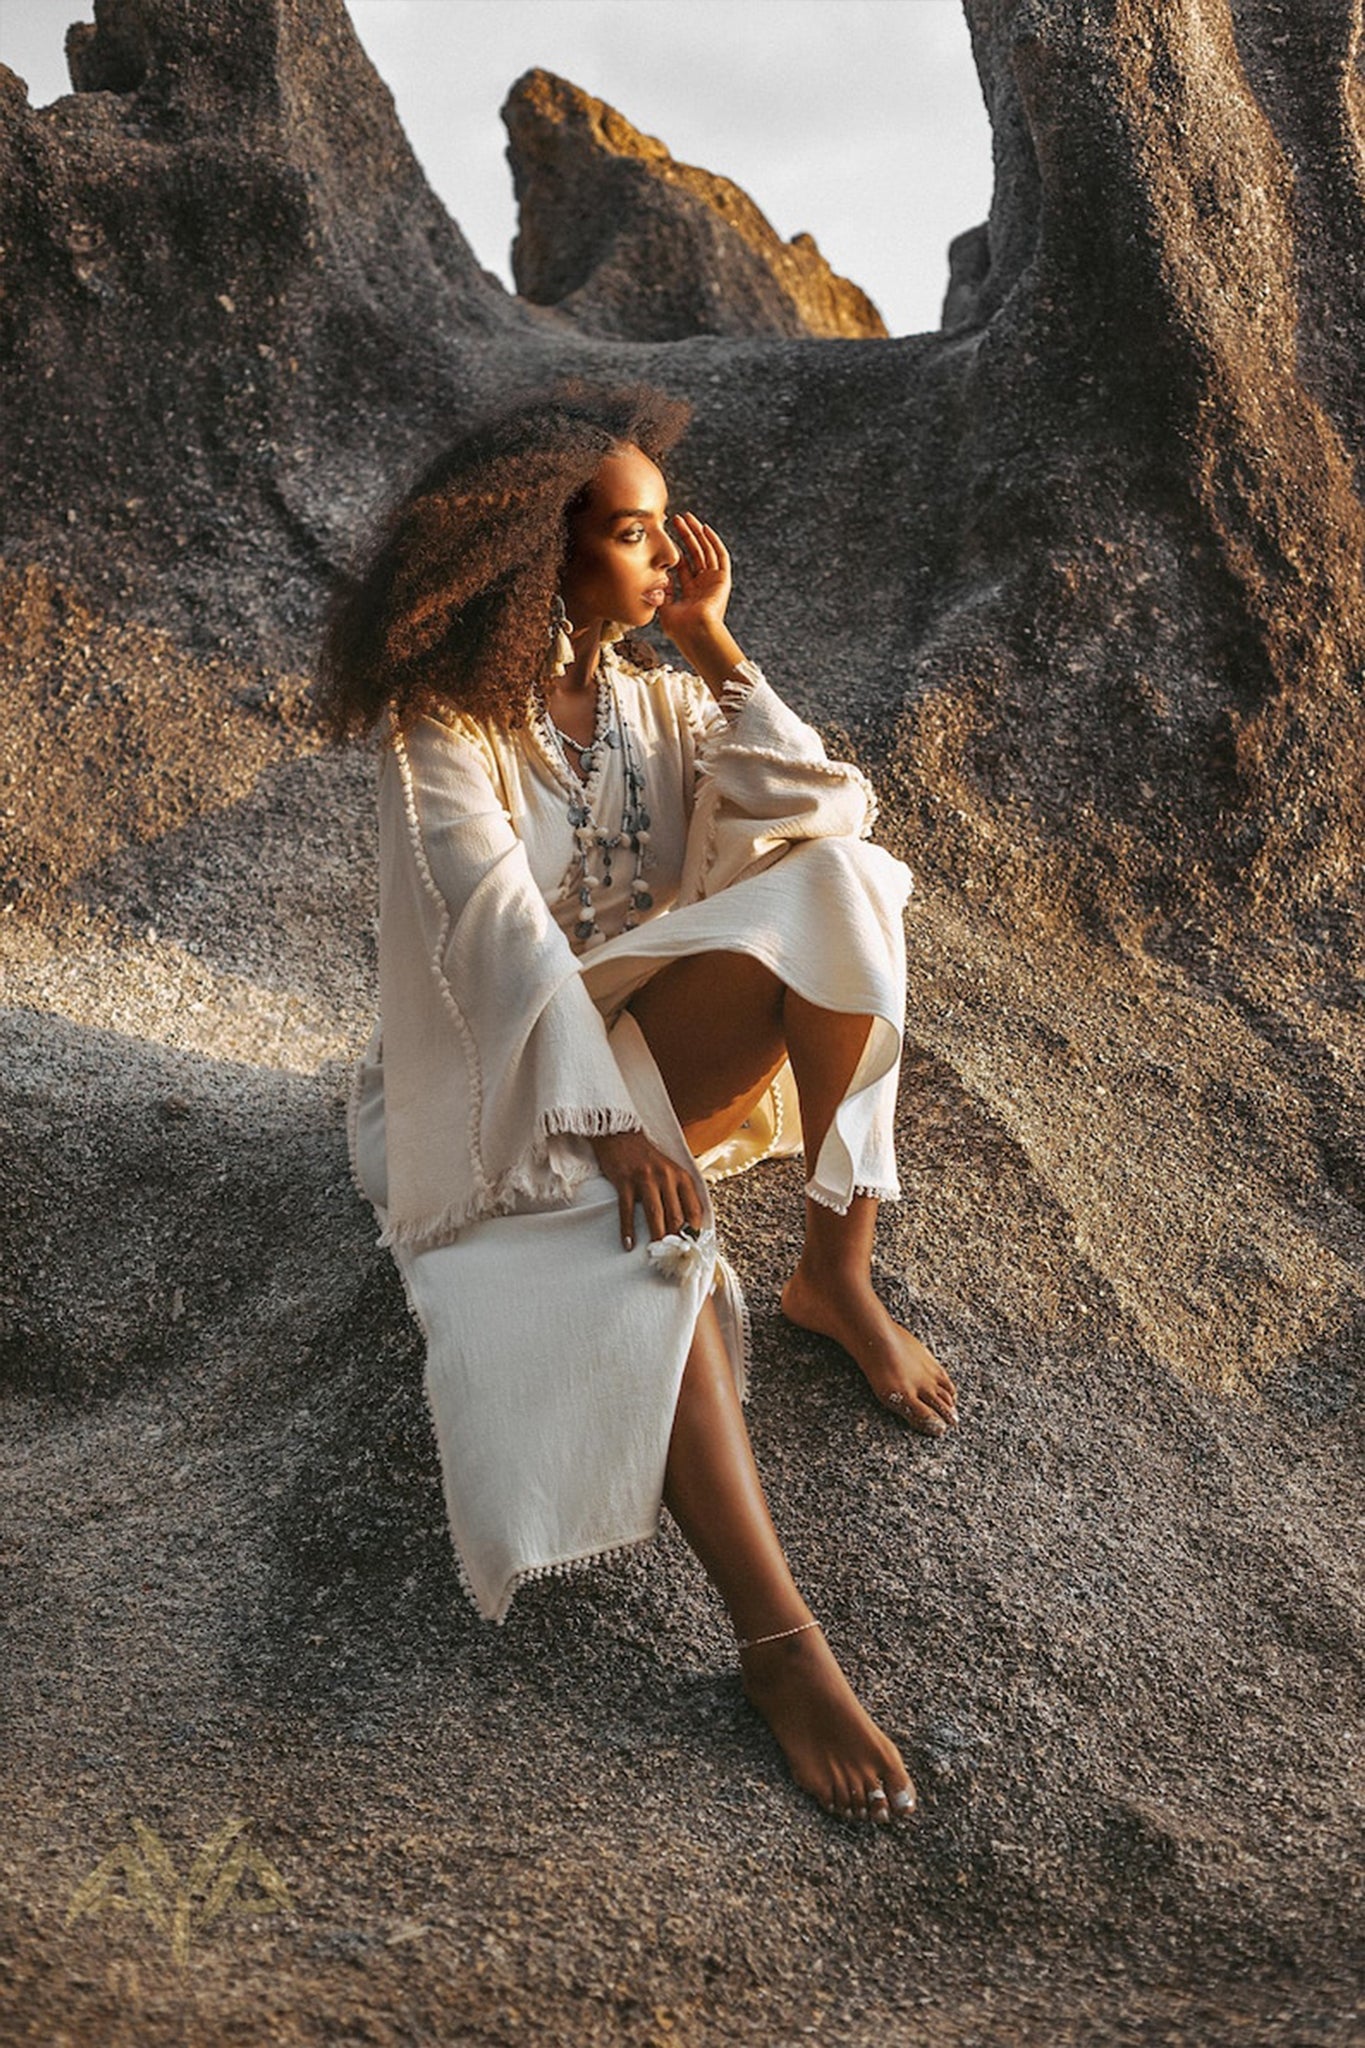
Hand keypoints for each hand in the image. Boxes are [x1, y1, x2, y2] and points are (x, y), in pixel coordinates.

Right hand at [590, 1129, 705, 1250]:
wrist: (620, 1135)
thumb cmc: (647, 1158)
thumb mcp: (671, 1171)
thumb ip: (679, 1194)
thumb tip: (686, 1227)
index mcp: (681, 1176)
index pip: (694, 1209)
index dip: (694, 1231)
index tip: (691, 1248)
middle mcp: (666, 1177)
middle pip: (676, 1215)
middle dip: (676, 1239)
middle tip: (673, 1257)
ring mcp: (645, 1179)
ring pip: (655, 1214)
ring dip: (657, 1236)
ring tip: (656, 1253)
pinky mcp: (625, 1181)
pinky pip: (628, 1210)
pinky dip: (627, 1229)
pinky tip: (628, 1244)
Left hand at [656, 512, 731, 650]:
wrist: (695, 634)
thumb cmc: (679, 628)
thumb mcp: (664, 607)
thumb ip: (662, 592)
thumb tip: (656, 578)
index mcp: (691, 593)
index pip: (683, 565)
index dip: (674, 549)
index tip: (664, 536)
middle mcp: (703, 585)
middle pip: (694, 554)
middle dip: (684, 536)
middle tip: (675, 519)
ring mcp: (713, 582)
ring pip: (706, 550)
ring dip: (696, 533)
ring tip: (686, 518)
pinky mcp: (722, 579)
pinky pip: (720, 555)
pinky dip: (713, 541)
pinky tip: (703, 528)